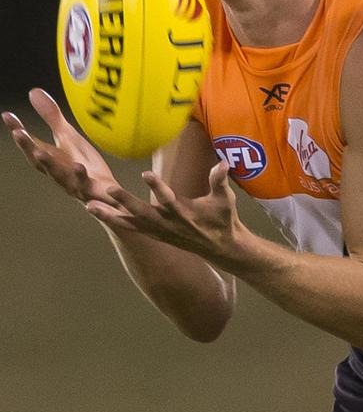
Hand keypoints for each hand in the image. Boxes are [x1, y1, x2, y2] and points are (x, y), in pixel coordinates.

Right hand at [2, 88, 118, 205]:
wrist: (109, 197)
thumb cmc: (85, 166)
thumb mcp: (69, 138)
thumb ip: (52, 118)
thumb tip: (33, 92)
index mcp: (52, 160)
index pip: (32, 146)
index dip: (20, 133)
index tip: (7, 116)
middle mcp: (59, 174)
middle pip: (41, 162)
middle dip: (29, 148)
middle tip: (18, 133)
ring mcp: (75, 185)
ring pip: (60, 177)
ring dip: (50, 165)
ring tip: (40, 152)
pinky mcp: (94, 192)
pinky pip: (88, 188)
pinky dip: (82, 178)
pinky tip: (80, 167)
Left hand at [85, 161, 242, 260]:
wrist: (220, 247)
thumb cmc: (223, 218)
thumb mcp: (225, 199)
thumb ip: (219, 181)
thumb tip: (223, 164)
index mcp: (185, 214)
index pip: (170, 200)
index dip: (158, 188)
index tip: (146, 174)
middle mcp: (168, 224)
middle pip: (143, 213)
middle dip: (126, 202)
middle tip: (108, 189)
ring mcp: (159, 231)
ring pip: (130, 223)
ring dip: (110, 215)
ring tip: (89, 206)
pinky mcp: (153, 234)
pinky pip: (129, 228)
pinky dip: (113, 220)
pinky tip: (95, 213)